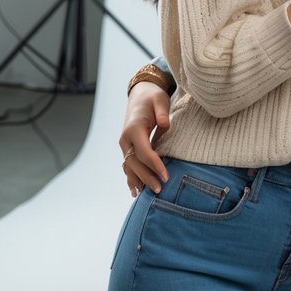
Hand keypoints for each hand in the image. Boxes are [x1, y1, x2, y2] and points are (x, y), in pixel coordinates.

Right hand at [119, 81, 170, 195]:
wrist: (140, 95)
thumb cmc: (152, 98)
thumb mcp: (160, 100)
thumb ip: (162, 112)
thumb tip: (164, 124)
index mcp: (134, 128)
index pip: (144, 152)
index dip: (154, 164)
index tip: (166, 176)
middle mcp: (125, 139)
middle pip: (135, 163)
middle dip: (147, 177)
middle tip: (160, 189)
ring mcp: (125, 145)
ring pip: (129, 167)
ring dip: (138, 181)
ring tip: (147, 195)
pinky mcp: (127, 148)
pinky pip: (128, 165)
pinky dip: (131, 178)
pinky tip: (135, 191)